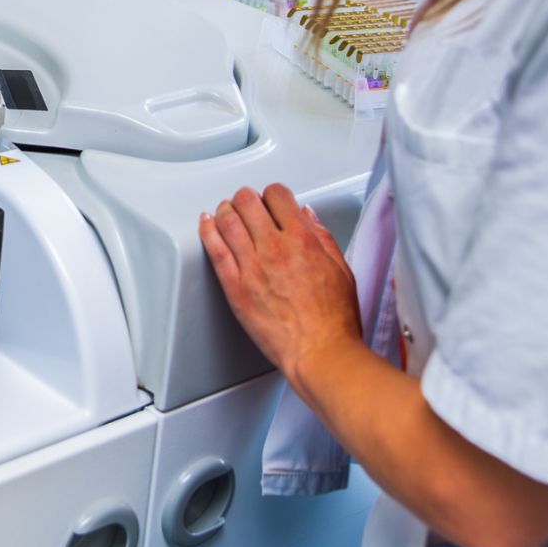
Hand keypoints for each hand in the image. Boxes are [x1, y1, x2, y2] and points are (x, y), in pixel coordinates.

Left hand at [199, 185, 362, 385]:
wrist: (320, 352)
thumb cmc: (334, 320)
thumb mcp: (342, 269)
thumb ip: (322, 239)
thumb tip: (308, 217)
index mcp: (303, 240)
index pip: (277, 196)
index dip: (272, 194)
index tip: (271, 200)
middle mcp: (275, 248)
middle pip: (247, 202)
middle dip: (246, 198)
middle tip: (246, 203)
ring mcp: (252, 267)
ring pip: (227, 220)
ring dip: (224, 209)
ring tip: (225, 211)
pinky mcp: (236, 288)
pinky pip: (215, 250)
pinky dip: (207, 231)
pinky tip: (206, 224)